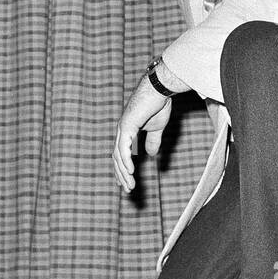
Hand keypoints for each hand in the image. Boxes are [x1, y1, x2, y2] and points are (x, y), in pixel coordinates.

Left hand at [111, 76, 172, 192]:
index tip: (124, 183)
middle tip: (127, 190)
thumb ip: (152, 141)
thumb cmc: (158, 104)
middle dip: (121, 175)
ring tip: (130, 186)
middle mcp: (122, 130)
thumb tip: (151, 155)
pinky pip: (124, 147)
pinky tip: (130, 172)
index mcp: (127, 131)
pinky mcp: (127, 125)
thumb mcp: (157, 128)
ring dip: (124, 172)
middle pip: (117, 157)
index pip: (120, 154)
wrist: (160, 88)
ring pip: (118, 155)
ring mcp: (123, 128)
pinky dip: (125, 161)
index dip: (121, 169)